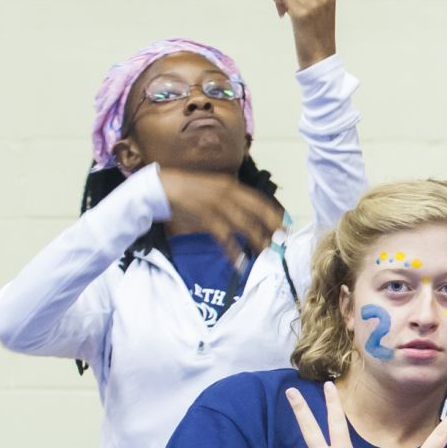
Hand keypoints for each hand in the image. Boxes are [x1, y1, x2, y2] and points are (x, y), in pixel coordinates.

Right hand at [155, 166, 281, 267]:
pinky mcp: (204, 216)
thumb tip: (248, 215)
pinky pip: (224, 236)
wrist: (160, 186)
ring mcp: (217, 204)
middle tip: (281, 242)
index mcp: (231, 185)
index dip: (275, 213)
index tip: (286, 225)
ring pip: (244, 224)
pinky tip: (240, 262)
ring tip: (264, 253)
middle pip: (257, 212)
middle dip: (272, 227)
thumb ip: (230, 200)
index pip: (260, 200)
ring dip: (256, 240)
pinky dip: (233, 250)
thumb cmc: (187, 190)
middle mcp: (227, 193)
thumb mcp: (213, 189)